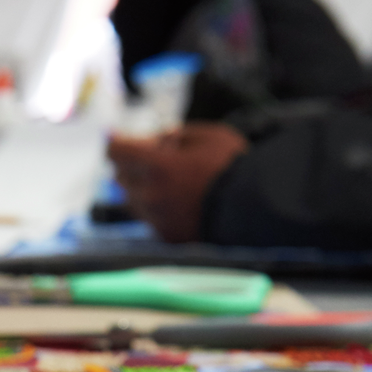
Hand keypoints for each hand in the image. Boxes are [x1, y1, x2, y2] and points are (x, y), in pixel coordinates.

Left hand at [108, 123, 248, 241]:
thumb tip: (160, 141)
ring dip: (142, 188)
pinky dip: (156, 208)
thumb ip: (178, 135)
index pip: (117, 152)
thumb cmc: (236, 169)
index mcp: (157, 166)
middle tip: (151, 159)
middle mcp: (150, 195)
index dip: (116, 143)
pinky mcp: (168, 237)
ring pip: (133, 201)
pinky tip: (176, 203)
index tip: (116, 138)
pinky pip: (150, 219)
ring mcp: (157, 219)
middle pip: (121, 177)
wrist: (256, 212)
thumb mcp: (210, 135)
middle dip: (132, 165)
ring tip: (168, 182)